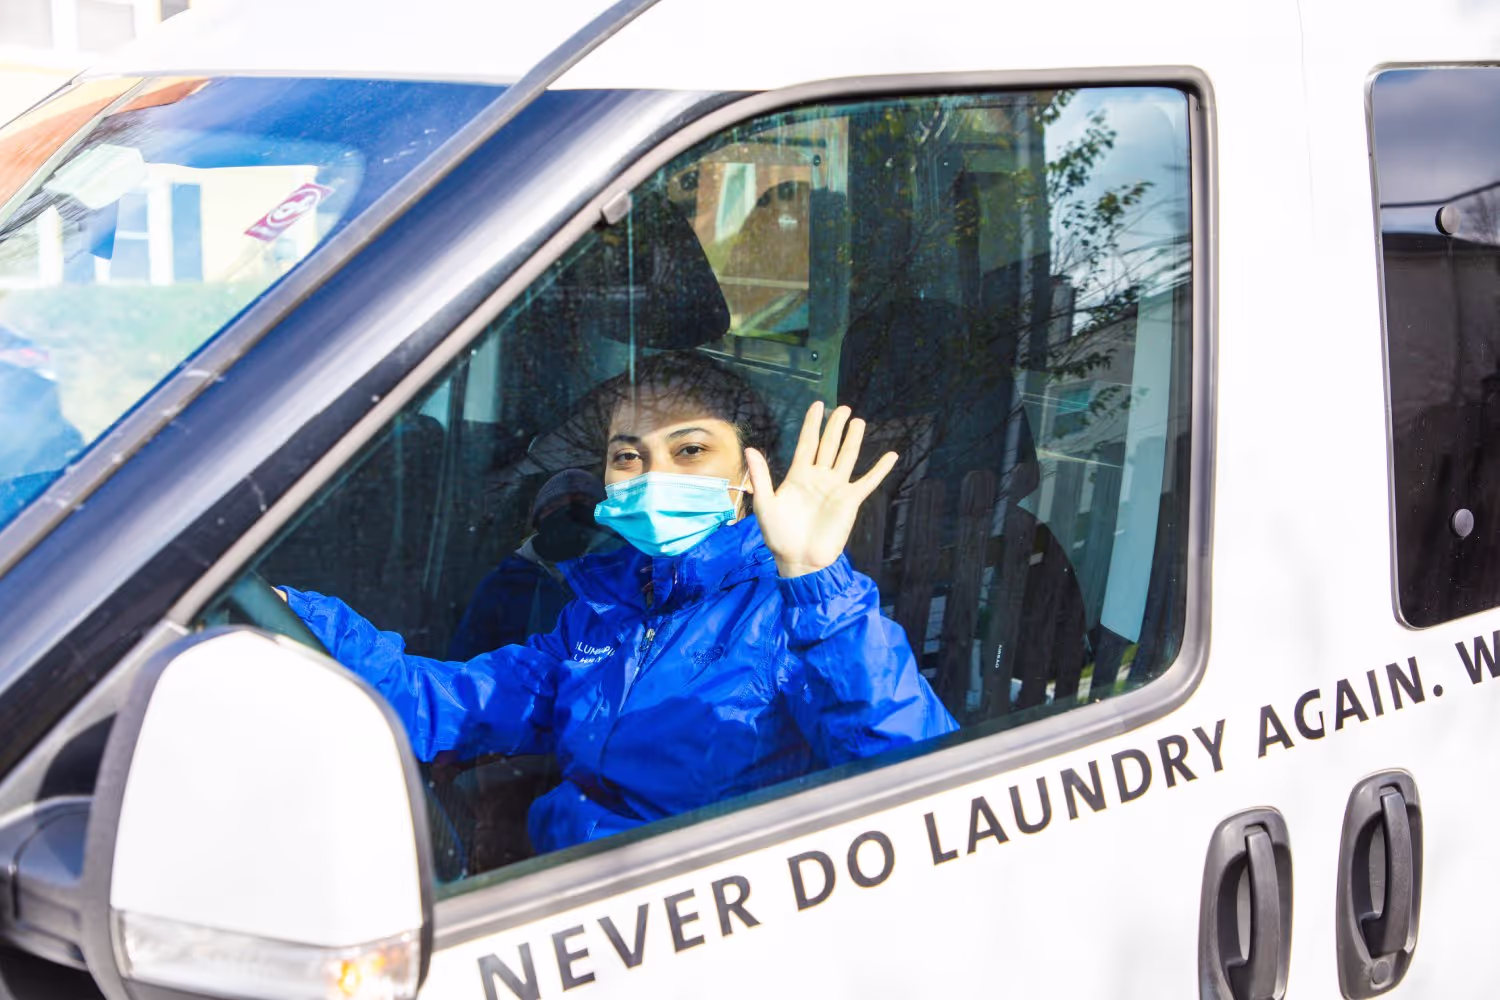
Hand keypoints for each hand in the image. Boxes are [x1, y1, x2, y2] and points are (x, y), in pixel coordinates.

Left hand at [746, 401, 897, 578]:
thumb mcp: (765, 504)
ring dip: (853, 439)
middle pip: (828, 445)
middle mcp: (818, 477)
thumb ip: (761, 476)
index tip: (818, 405)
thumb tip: (750, 449)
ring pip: (847, 457)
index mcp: (798, 475)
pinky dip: (880, 469)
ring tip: (858, 421)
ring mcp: (835, 488)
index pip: (807, 443)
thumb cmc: (779, 535)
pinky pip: (868, 481)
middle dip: (834, 426)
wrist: (800, 560)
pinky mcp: (850, 501)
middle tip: (842, 408)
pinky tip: (891, 455)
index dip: (812, 424)